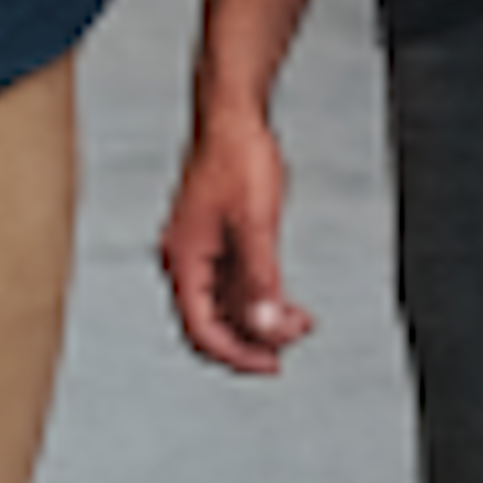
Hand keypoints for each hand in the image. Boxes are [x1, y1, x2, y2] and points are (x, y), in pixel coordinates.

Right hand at [162, 104, 310, 374]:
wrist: (234, 117)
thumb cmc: (238, 158)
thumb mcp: (256, 223)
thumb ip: (259, 278)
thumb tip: (265, 324)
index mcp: (184, 260)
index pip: (201, 329)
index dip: (235, 354)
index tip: (270, 365)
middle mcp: (187, 262)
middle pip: (211, 325)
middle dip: (251, 341)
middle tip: (287, 351)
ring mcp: (202, 254)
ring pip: (226, 308)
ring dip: (260, 321)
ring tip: (298, 324)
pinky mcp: (218, 243)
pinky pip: (235, 286)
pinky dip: (261, 299)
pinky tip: (289, 306)